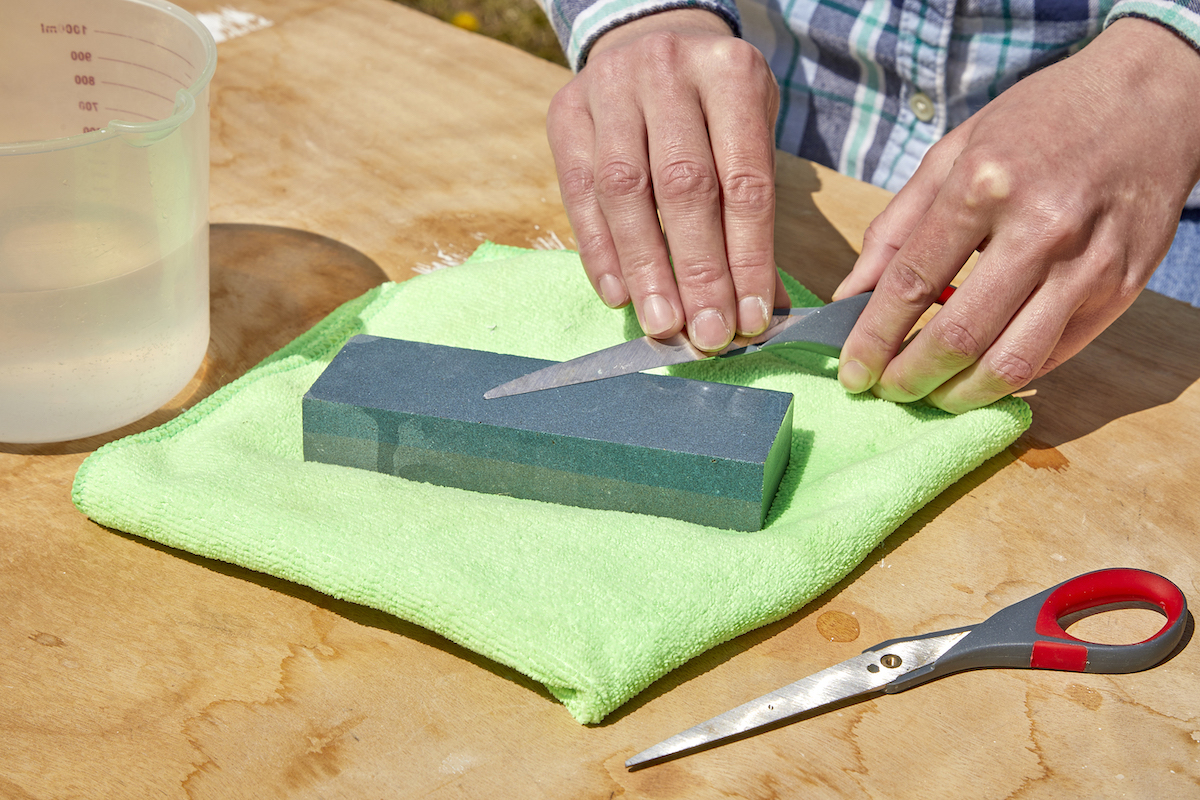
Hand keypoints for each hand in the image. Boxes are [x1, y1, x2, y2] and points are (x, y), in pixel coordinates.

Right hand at [546, 10, 788, 350]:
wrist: (653, 42)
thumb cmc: (714, 108)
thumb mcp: (750, 137)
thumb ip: (752, 214)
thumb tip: (760, 308)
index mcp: (732, 73)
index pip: (744, 181)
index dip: (748, 258)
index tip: (751, 319)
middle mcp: (668, 71)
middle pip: (683, 186)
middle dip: (697, 271)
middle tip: (707, 335)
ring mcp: (610, 87)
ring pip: (624, 190)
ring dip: (645, 268)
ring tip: (663, 324)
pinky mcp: (567, 112)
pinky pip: (579, 191)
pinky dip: (600, 250)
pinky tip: (618, 295)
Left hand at [833, 18, 1199, 412]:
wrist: (1151, 96)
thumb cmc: (1040, 120)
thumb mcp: (954, 151)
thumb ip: (897, 227)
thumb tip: (851, 295)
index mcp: (985, 184)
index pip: (912, 283)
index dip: (873, 338)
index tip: (853, 371)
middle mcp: (1040, 228)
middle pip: (958, 336)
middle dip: (910, 378)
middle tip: (886, 390)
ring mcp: (1087, 264)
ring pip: (1010, 363)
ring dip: (958, 395)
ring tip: (930, 395)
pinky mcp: (1121, 289)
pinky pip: (1055, 355)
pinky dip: (1009, 376)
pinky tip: (980, 374)